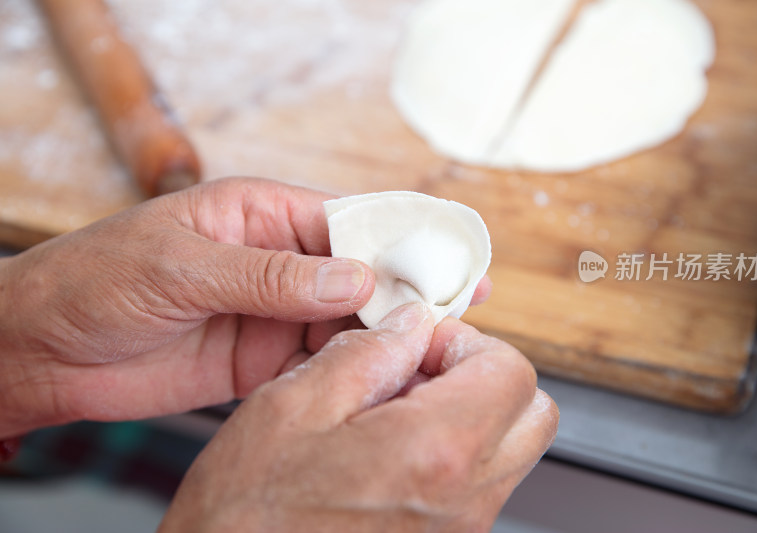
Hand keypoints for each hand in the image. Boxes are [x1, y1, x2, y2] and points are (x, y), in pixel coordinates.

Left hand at [0, 176, 490, 437]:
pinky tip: (386, 376)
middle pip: (361, 270)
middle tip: (461, 308)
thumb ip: (270, 275)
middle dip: (408, 287)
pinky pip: (321, 360)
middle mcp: (278, 260)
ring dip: (388, 331)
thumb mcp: (181, 266)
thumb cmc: (97, 281)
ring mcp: (273, 311)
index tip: (448, 258)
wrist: (44, 350)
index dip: (402, 238)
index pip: (348, 219)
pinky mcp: (263, 359)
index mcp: (260, 214)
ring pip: (349, 318)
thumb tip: (355, 276)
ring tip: (435, 347)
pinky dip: (355, 368)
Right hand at [159, 304, 557, 532]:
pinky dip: (451, 456)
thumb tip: (410, 326)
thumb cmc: (247, 515)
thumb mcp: (293, 407)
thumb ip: (367, 355)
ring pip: (508, 452)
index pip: (512, 372)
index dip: (468, 343)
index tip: (422, 345)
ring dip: (468, 416)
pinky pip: (477, 488)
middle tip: (423, 372)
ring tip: (394, 414)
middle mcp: (463, 502)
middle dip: (484, 377)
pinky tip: (388, 453)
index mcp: (434, 452)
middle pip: (531, 414)